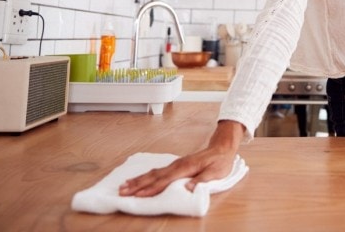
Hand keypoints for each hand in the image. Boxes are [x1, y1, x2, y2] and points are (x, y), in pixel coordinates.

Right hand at [118, 120, 243, 196]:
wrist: (222, 148)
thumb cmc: (220, 162)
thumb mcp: (216, 173)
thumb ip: (202, 181)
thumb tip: (188, 188)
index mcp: (185, 168)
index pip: (165, 180)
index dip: (151, 189)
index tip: (138, 195)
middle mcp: (177, 165)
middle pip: (154, 176)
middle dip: (137, 184)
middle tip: (122, 191)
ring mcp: (175, 164)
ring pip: (153, 173)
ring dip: (138, 180)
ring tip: (124, 186)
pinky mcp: (175, 165)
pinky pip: (157, 171)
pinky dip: (145, 176)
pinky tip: (139, 179)